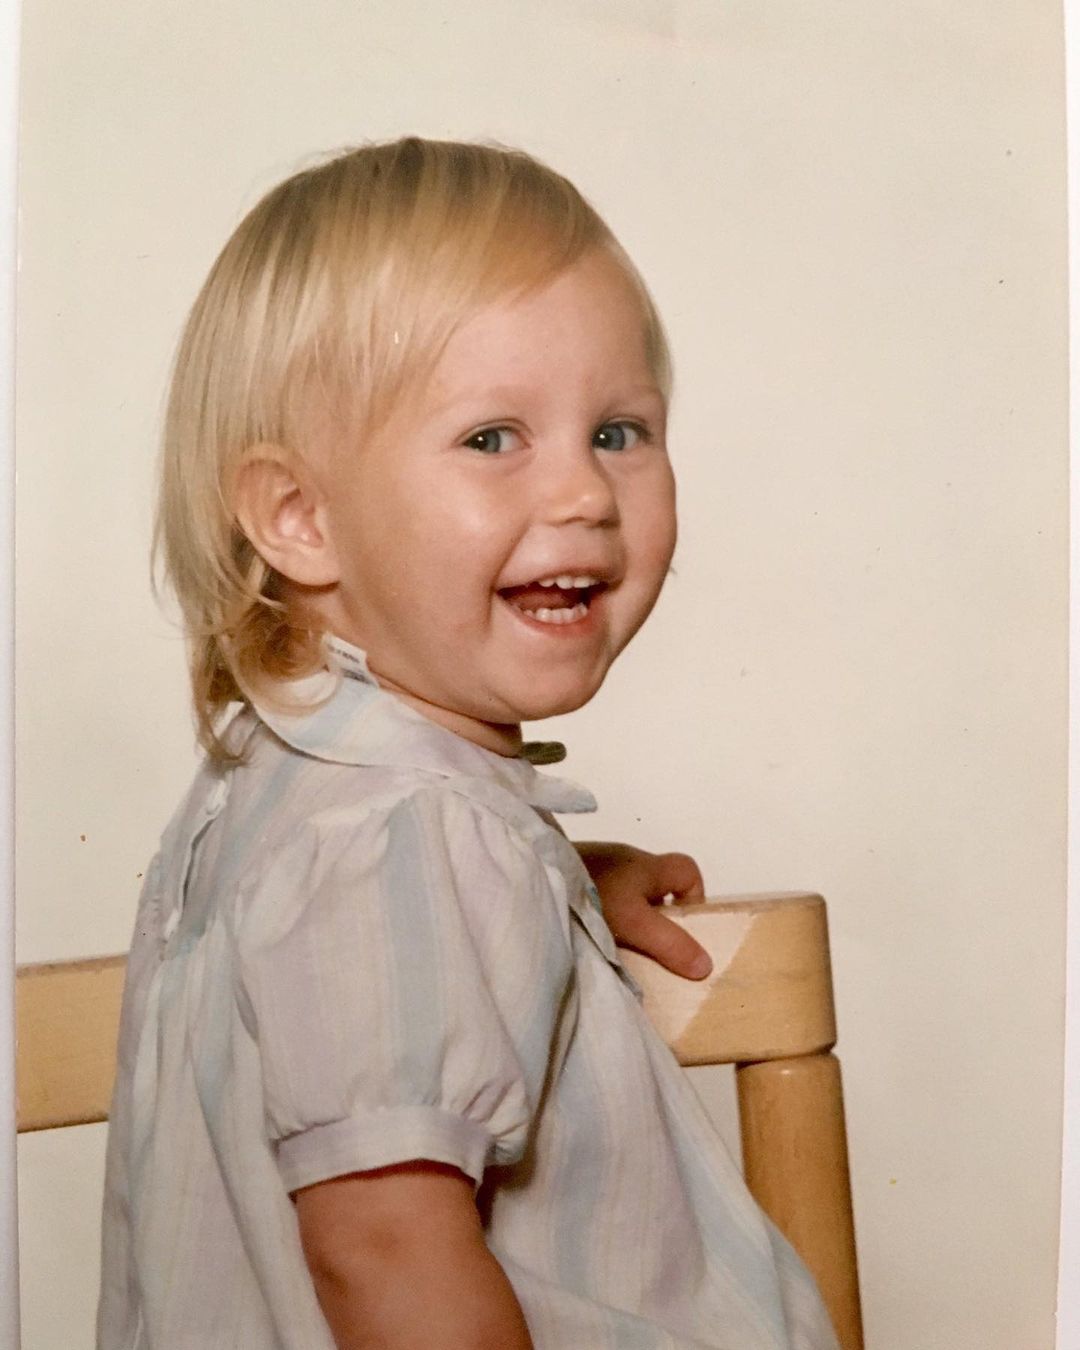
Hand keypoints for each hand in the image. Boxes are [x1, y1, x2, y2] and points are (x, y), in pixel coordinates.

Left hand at [574, 842, 711, 980]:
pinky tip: (593, 937)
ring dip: (629, 920)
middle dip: (659, 918)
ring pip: (628, 894)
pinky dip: (605, 917)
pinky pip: (603, 897)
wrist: (534, 873)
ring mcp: (598, 868)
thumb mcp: (636, 923)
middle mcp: (626, 862)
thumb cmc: (593, 893)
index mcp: (648, 866)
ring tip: (619, 948)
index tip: (682, 930)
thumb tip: (706, 965)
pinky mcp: (576, 878)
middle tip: (650, 949)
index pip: (688, 871)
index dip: (694, 898)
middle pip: (657, 887)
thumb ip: (670, 944)